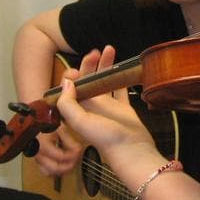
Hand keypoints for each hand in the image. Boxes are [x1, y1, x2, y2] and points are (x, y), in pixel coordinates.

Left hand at [31, 47, 124, 175]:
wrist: (132, 150)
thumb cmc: (106, 138)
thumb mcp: (80, 121)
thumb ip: (68, 103)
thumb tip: (67, 82)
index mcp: (79, 109)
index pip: (71, 88)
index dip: (72, 76)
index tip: (76, 68)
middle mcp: (92, 106)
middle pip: (88, 80)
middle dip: (89, 65)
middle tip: (95, 52)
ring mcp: (108, 105)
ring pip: (105, 80)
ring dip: (106, 65)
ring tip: (110, 50)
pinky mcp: (123, 107)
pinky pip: (121, 88)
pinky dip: (121, 77)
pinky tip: (122, 65)